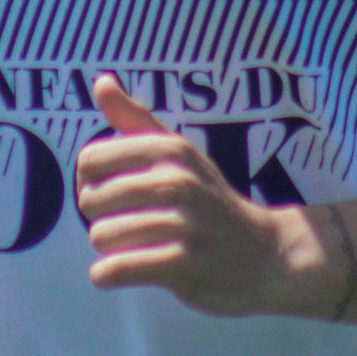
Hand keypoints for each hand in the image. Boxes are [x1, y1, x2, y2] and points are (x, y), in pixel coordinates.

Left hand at [74, 75, 295, 315]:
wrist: (267, 252)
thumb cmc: (210, 200)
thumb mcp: (178, 152)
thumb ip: (135, 118)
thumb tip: (100, 81)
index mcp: (168, 150)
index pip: (90, 159)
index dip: (90, 180)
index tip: (110, 194)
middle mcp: (176, 181)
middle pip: (91, 199)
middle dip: (100, 217)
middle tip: (128, 224)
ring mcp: (182, 224)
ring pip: (101, 236)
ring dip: (110, 249)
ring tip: (137, 247)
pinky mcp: (183, 265)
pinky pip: (116, 269)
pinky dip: (109, 274)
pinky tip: (124, 270)